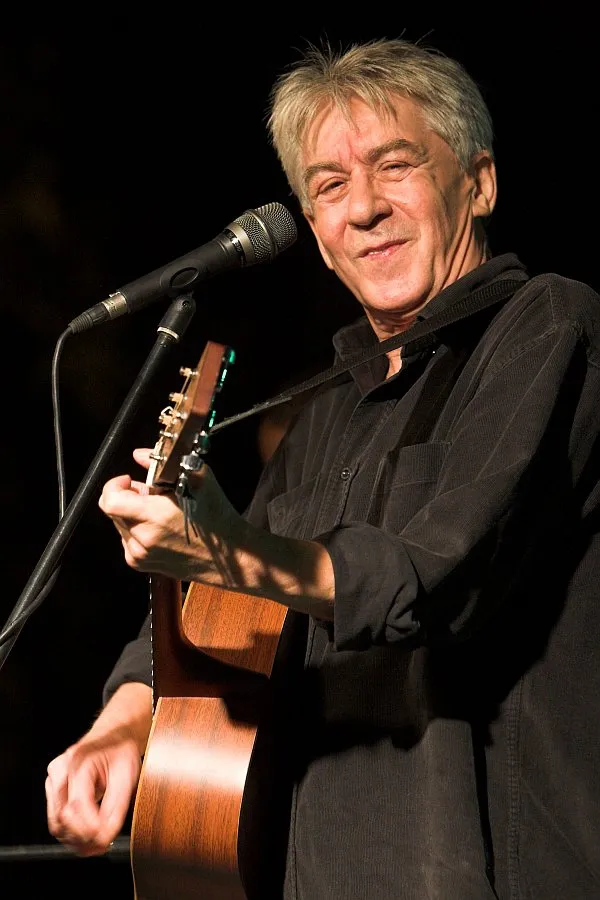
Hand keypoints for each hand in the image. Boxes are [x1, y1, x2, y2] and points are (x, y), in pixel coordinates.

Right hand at [45, 728, 141, 855]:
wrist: (113, 734)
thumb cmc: (120, 750)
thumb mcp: (127, 774)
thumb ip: (117, 805)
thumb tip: (107, 835)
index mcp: (80, 761)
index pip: (78, 803)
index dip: (90, 827)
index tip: (105, 840)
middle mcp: (61, 769)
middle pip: (63, 817)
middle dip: (83, 838)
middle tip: (103, 846)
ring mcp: (53, 779)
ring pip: (56, 822)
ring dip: (75, 840)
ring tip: (96, 846)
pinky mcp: (53, 788)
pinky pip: (56, 819)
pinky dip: (70, 833)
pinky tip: (87, 836)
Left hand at [98, 448, 249, 585]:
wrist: (230, 556)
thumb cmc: (218, 519)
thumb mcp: (198, 479)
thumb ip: (162, 464)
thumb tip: (140, 455)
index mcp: (154, 517)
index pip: (109, 500)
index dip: (114, 485)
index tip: (128, 480)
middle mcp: (143, 539)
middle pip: (113, 510)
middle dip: (128, 496)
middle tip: (151, 492)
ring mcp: (140, 555)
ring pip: (120, 524)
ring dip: (132, 513)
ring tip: (159, 510)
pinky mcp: (141, 564)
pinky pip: (127, 539)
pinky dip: (137, 528)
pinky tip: (160, 526)